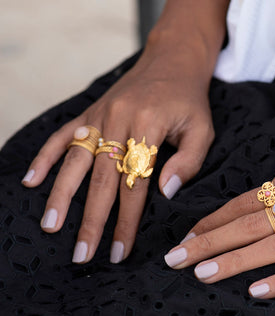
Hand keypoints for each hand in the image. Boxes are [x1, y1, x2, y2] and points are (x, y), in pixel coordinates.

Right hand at [22, 27, 217, 264]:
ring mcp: (100, 115)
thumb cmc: (189, 101)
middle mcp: (118, 120)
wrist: (171, 62)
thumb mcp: (202, 129)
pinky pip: (63, 135)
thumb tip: (165, 193)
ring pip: (76, 160)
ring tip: (50, 226)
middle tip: (82, 254)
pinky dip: (46, 157)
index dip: (127, 220)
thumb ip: (189, 161)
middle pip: (102, 179)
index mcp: (148, 126)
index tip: (120, 250)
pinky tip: (32, 180)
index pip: (135, 183)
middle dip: (91, 220)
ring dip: (61, 195)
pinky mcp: (90, 112)